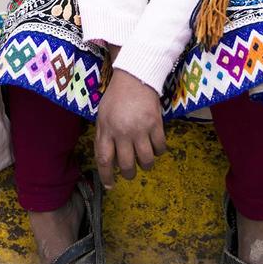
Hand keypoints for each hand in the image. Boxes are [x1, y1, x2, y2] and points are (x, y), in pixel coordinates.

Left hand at [95, 68, 165, 189]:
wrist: (135, 77)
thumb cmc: (116, 98)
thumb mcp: (102, 116)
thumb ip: (103, 137)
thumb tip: (107, 160)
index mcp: (107, 130)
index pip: (104, 160)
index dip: (107, 176)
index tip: (110, 185)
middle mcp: (123, 132)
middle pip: (126, 165)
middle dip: (129, 174)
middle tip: (130, 174)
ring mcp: (141, 129)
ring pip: (146, 160)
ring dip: (146, 166)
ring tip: (145, 163)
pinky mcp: (156, 124)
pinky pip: (160, 147)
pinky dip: (159, 151)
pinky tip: (156, 148)